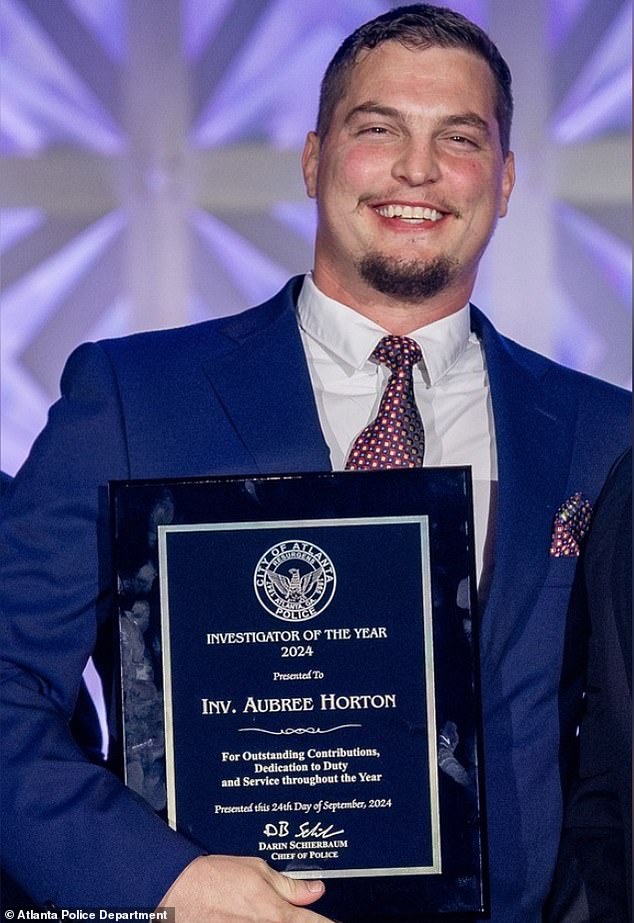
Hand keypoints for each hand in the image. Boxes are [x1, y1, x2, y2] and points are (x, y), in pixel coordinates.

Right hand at [159, 854, 333, 921]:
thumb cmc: (213, 879)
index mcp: (277, 915)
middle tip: (293, 914)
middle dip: (303, 921)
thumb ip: (289, 885)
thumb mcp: (257, 870)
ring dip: (282, 921)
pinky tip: (252, 918)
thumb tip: (315, 888)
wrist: (177, 892)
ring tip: (261, 912)